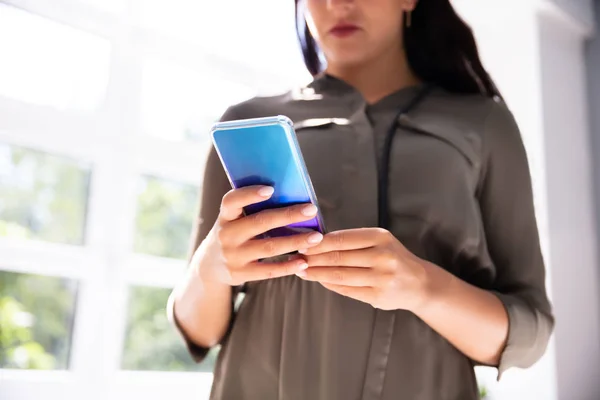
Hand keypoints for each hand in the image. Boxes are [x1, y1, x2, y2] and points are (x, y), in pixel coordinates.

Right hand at [194, 185, 323, 285]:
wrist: (210, 265)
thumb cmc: (233, 233)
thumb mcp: (233, 220)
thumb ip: (252, 209)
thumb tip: (291, 197)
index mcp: (225, 216)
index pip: (232, 201)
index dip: (250, 194)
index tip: (271, 189)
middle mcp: (226, 235)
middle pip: (260, 222)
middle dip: (288, 215)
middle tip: (311, 209)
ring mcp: (233, 256)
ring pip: (269, 247)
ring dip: (295, 242)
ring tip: (316, 237)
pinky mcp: (240, 274)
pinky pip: (268, 270)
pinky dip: (288, 266)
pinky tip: (304, 261)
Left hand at [297, 228, 429, 310]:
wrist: (419, 283)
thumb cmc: (392, 258)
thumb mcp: (378, 241)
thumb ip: (352, 241)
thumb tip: (316, 242)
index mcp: (380, 237)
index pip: (341, 238)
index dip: (318, 243)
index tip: (302, 244)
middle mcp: (383, 256)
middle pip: (338, 257)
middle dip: (313, 258)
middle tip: (295, 258)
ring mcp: (381, 278)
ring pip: (339, 275)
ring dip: (316, 273)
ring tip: (301, 270)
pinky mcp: (378, 296)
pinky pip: (346, 289)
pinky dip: (329, 284)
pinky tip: (318, 280)